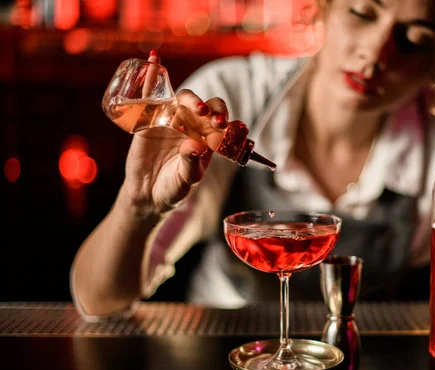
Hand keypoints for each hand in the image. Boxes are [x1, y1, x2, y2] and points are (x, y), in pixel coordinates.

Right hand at [121, 50, 231, 215]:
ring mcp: (172, 119)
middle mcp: (193, 125)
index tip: (238, 128)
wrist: (147, 195)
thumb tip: (195, 146)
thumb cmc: (174, 188)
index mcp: (208, 139)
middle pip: (206, 107)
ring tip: (197, 109)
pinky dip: (153, 77)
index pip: (223, 123)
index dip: (231, 123)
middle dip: (214, 110)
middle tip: (216, 121)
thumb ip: (192, 164)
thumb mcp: (186, 180)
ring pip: (185, 99)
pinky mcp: (151, 119)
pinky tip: (154, 60)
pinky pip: (152, 94)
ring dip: (193, 100)